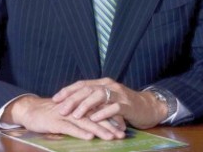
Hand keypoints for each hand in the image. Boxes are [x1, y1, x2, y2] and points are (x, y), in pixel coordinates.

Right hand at [1, 95, 125, 139]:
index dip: (111, 120)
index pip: (99, 112)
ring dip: (99, 129)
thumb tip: (100, 126)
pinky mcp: (56, 121)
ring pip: (86, 122)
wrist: (31, 110)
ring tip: (111, 137)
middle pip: (96, 117)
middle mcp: (75, 108)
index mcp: (80, 105)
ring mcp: (66, 114)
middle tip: (122, 135)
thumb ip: (83, 117)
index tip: (124, 129)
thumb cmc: (52, 114)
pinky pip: (69, 127)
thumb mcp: (70, 115)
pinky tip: (89, 137)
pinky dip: (80, 132)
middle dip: (110, 126)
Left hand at [52, 77, 167, 128]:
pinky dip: (103, 113)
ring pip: (99, 96)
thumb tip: (72, 106)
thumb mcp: (107, 100)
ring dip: (85, 105)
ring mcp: (119, 94)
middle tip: (61, 109)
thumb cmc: (125, 106)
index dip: (67, 90)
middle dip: (72, 99)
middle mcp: (109, 85)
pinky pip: (113, 107)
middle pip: (87, 89)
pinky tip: (94, 119)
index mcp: (103, 83)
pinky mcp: (127, 105)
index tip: (54, 99)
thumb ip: (93, 100)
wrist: (148, 107)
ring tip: (75, 114)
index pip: (82, 84)